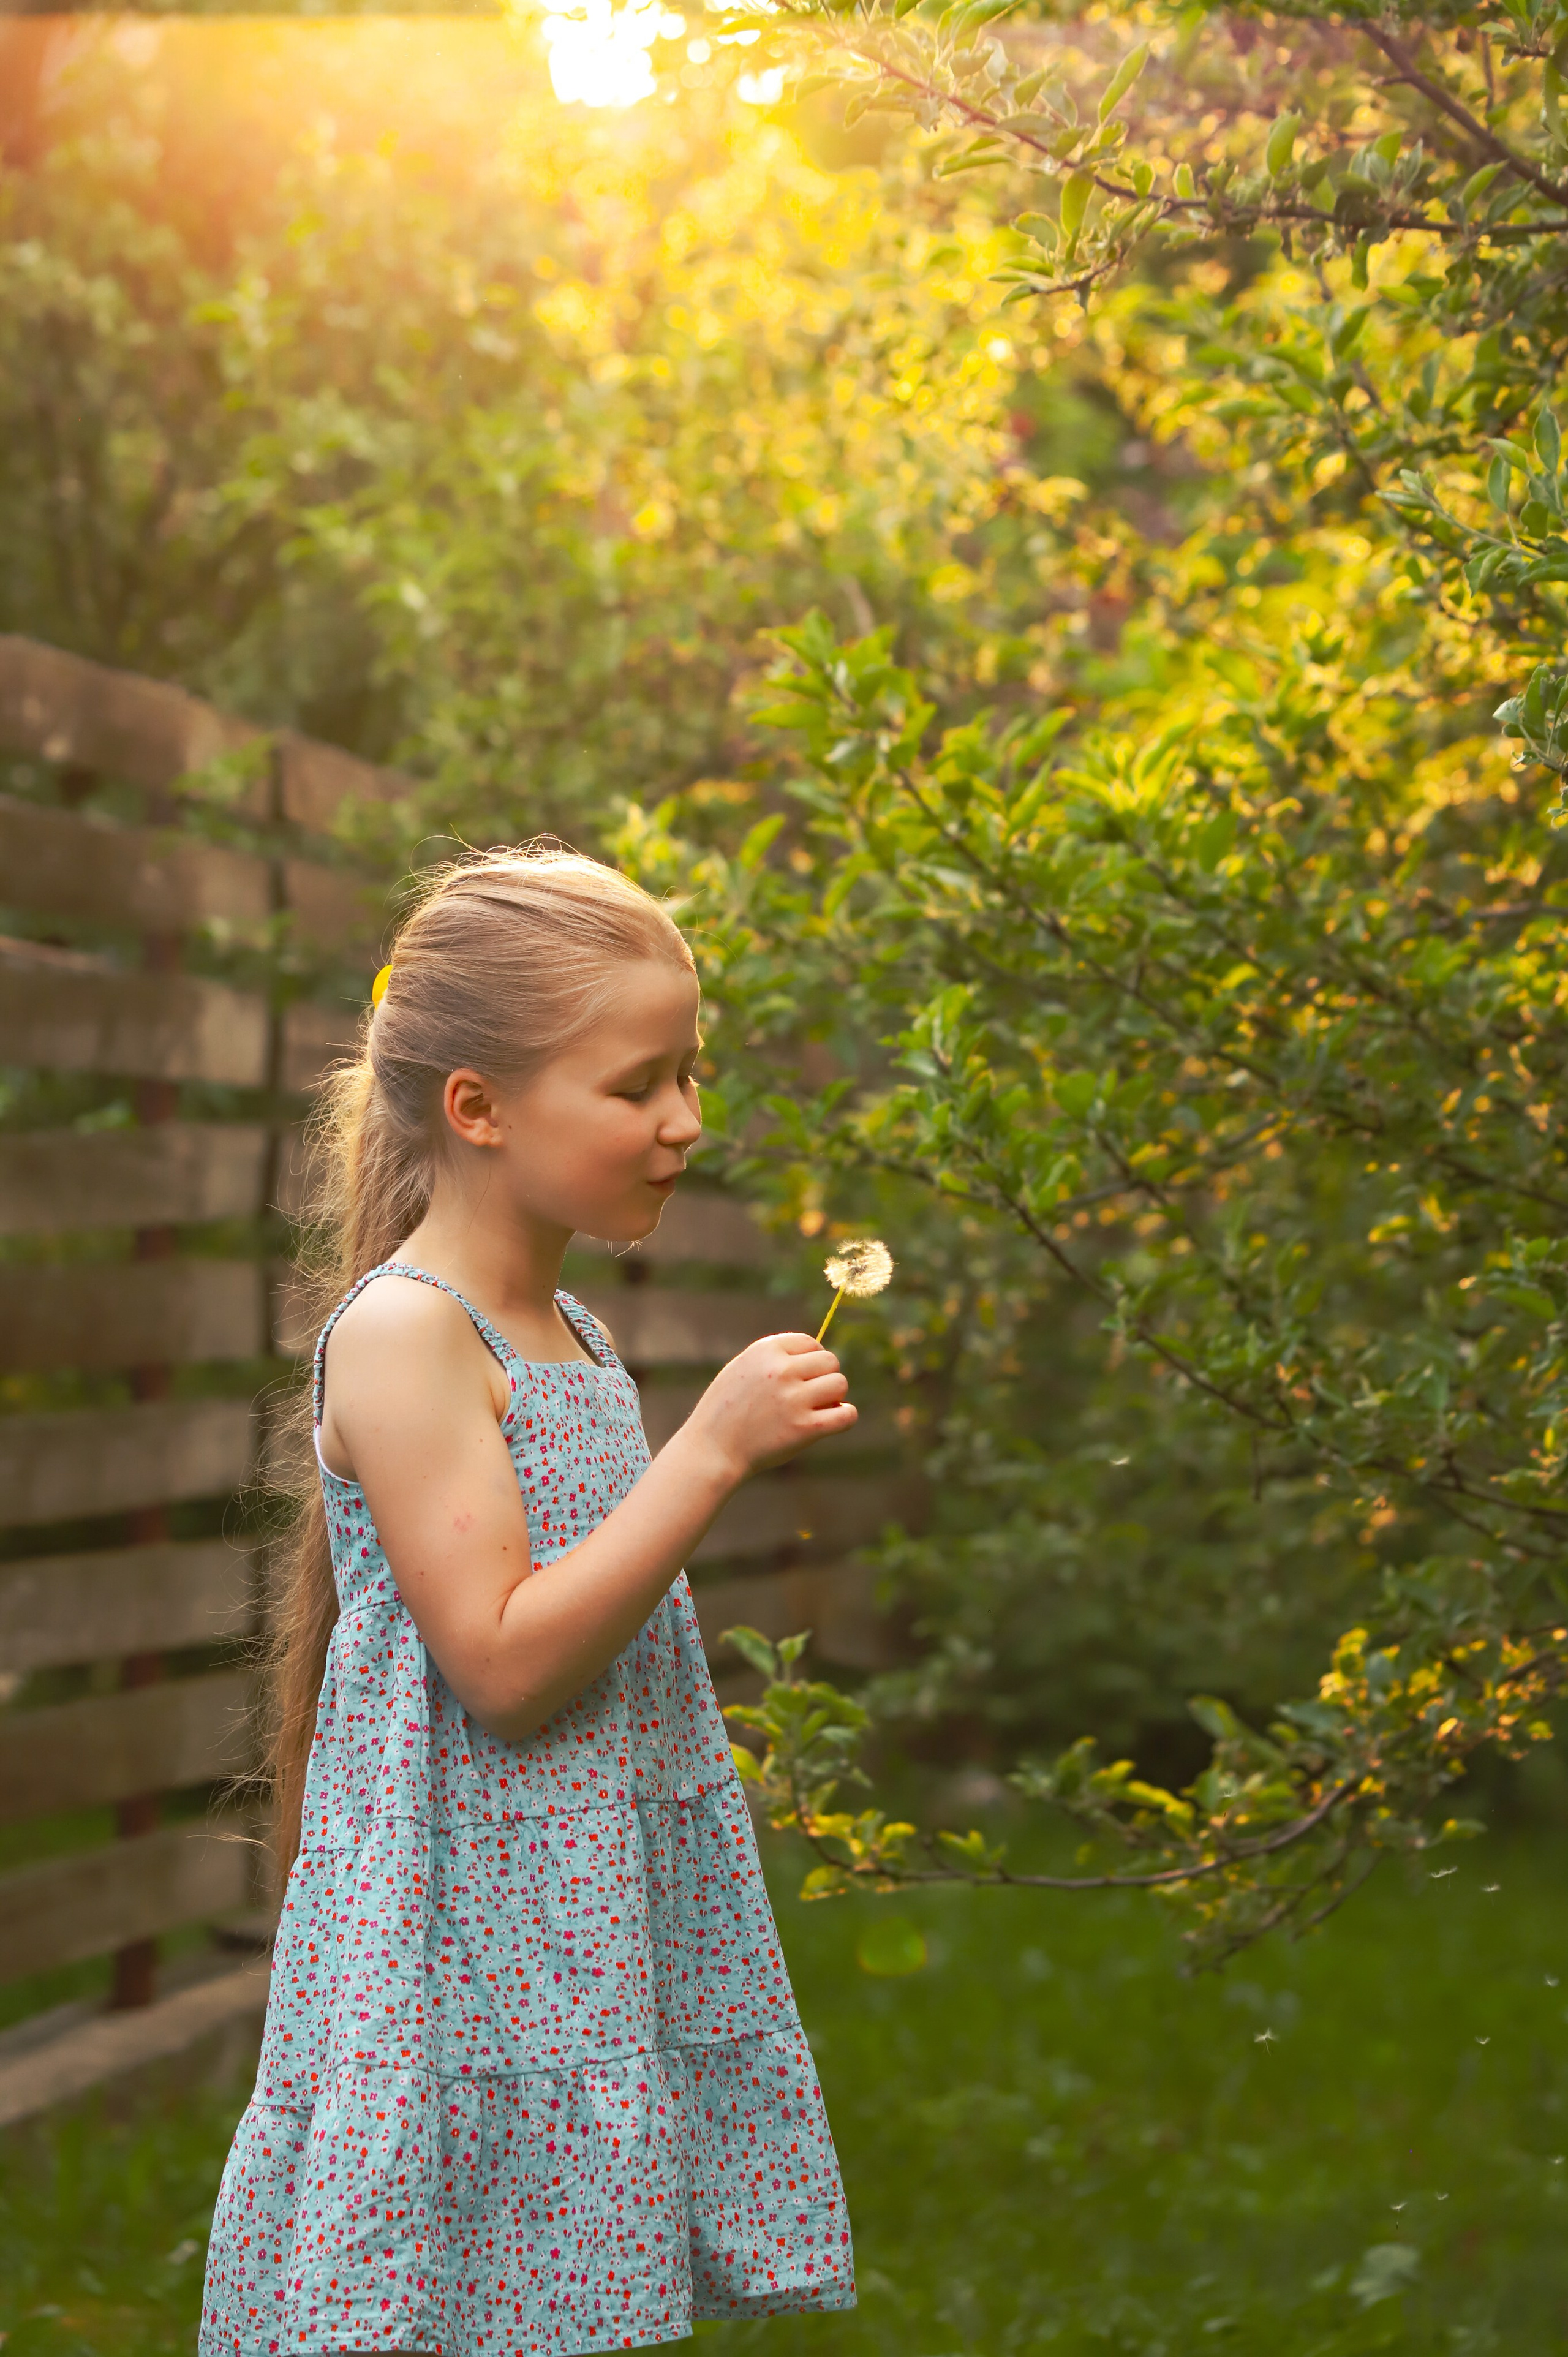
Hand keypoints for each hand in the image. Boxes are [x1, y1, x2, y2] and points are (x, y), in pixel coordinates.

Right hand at [682, 1332, 856, 1484]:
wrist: (712, 1449)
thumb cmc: (727, 1411)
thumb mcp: (743, 1369)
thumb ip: (775, 1359)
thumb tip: (817, 1354)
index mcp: (766, 1350)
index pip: (811, 1342)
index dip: (812, 1360)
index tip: (803, 1377)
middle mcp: (781, 1370)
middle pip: (830, 1361)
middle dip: (824, 1377)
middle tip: (810, 1396)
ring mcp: (793, 1399)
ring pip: (840, 1384)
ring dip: (834, 1397)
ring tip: (817, 1410)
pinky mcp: (804, 1429)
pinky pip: (846, 1415)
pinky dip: (846, 1416)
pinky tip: (835, 1421)